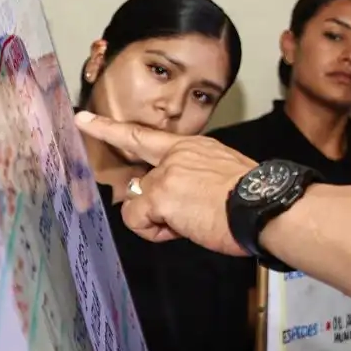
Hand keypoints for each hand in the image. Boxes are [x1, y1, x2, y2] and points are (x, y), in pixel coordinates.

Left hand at [75, 112, 254, 251]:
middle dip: (152, 202)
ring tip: (194, 223)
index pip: (146, 136)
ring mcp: (165, 174)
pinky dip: (155, 231)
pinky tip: (183, 228)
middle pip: (140, 180)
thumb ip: (196, 178)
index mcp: (194, 148)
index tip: (83, 119)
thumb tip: (184, 199)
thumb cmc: (256, 199)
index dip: (111, 129)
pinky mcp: (159, 195)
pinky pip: (137, 219)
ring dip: (161, 220)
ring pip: (138, 202)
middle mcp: (176, 156)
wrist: (266, 205)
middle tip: (182, 214)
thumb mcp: (225, 176)